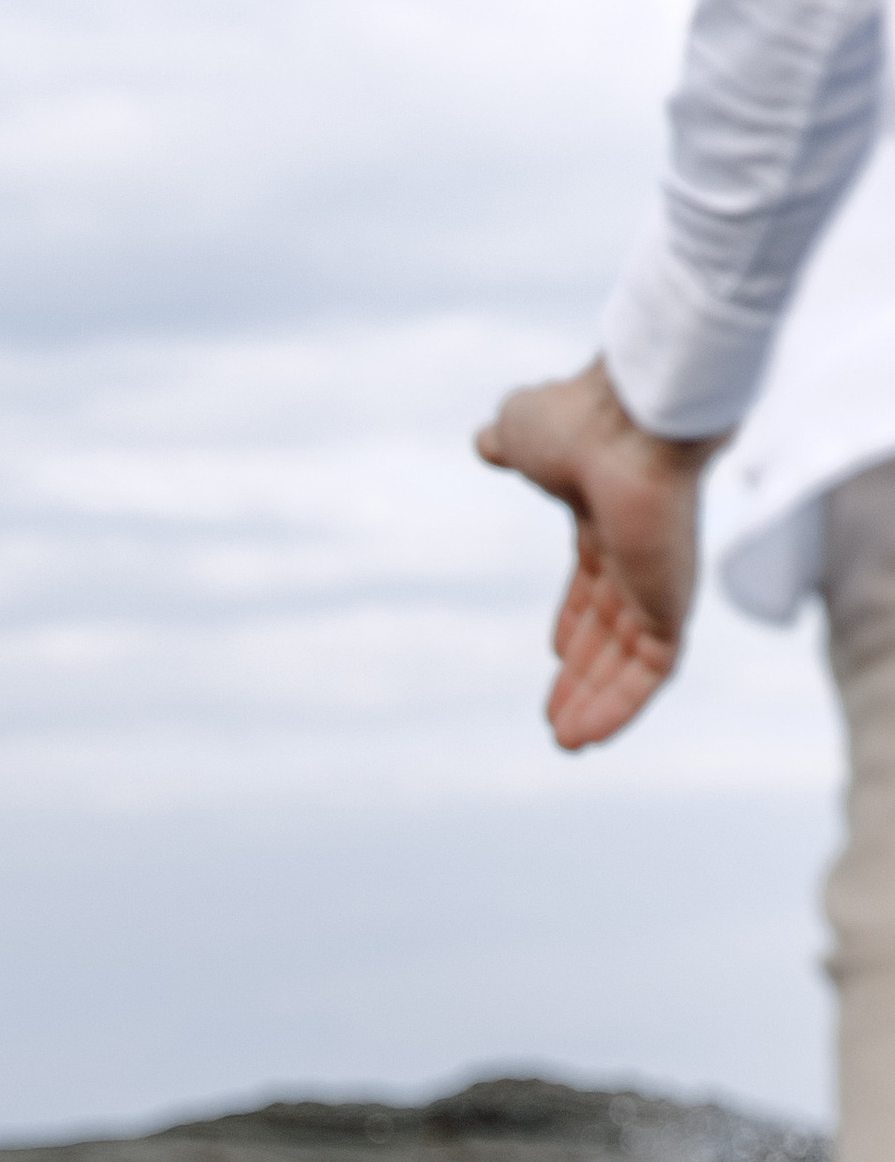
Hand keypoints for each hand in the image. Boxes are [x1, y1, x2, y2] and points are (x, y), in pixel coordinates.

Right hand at [475, 356, 726, 751]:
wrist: (629, 418)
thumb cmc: (580, 417)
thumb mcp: (522, 432)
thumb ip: (509, 442)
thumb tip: (487, 441)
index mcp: (608, 516)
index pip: (596, 581)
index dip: (576, 621)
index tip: (557, 655)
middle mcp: (641, 552)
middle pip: (613, 629)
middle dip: (585, 675)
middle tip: (558, 718)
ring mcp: (660, 580)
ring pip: (632, 659)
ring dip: (598, 704)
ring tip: (567, 744)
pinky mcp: (673, 605)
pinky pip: (653, 671)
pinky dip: (622, 707)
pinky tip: (587, 737)